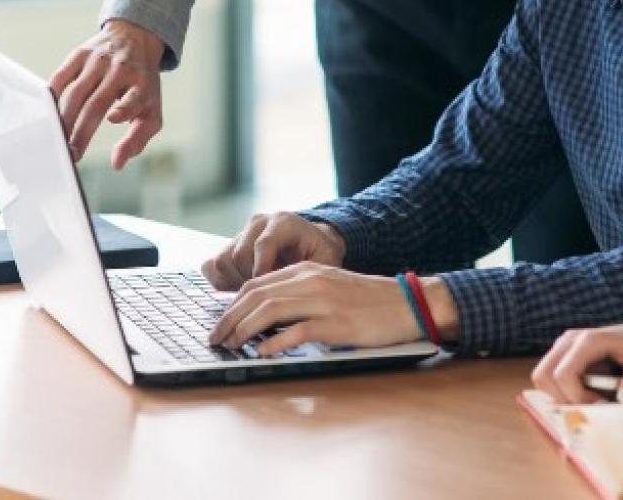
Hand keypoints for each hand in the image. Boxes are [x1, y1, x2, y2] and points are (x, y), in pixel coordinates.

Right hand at [49, 19, 165, 169]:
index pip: (134, 98)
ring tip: (59, 140)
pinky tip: (48, 113)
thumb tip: (117, 164)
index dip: (124, 108)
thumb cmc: (142, 84)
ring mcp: (99, 60)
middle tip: (72, 154)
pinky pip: (61, 76)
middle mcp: (120, 70)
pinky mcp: (80, 54)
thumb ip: (138, 138)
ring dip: (65, 119)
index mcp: (142, 84)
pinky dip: (52, 95)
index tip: (112, 119)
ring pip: (76, 93)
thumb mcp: (152, 109)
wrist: (136, 38)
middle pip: (96, 104)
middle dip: (82, 132)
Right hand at [201, 213, 346, 289]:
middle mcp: (259, 223)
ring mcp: (241, 233)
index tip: (269, 294)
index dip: (262, 272)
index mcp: (283, 222)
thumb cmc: (321, 254)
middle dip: (249, 282)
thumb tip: (294, 301)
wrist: (313, 241)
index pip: (263, 244)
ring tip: (255, 296)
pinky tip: (241, 291)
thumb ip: (311, 275)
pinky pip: (212, 265)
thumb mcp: (325, 261)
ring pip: (223, 260)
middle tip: (263, 301)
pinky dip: (222, 282)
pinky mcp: (229, 245)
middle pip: (239, 254)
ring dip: (235, 284)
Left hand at [207, 263, 422, 355]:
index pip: (257, 283)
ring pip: (271, 310)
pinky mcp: (337, 323)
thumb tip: (265, 314)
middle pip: (257, 295)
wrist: (407, 303)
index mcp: (307, 270)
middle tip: (216, 338)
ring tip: (231, 345)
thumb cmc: (368, 300)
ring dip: (244, 329)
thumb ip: (300, 293)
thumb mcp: (330, 286)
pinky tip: (262, 351)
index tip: (220, 323)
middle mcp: (312, 281)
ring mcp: (324, 301)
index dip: (232, 304)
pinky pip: (297, 331)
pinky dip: (275, 342)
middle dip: (229, 318)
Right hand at [531, 310, 622, 404]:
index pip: (563, 375)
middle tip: (590, 406)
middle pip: (543, 376)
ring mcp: (563, 347)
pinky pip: (550, 379)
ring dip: (561, 396)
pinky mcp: (563, 355)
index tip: (600, 406)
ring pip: (542, 378)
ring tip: (590, 399)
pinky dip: (562, 392)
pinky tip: (586, 394)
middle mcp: (568, 341)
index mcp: (587, 340)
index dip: (577, 398)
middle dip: (562, 399)